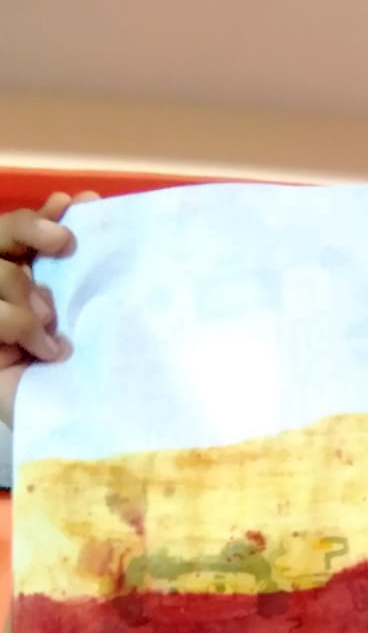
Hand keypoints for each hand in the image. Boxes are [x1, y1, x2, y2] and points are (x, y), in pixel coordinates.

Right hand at [0, 190, 99, 428]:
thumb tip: (94, 217)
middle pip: (0, 231)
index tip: (81, 204)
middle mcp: (2, 286)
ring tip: (52, 321)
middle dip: (31, 229)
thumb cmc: (88, 376)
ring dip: (27, 294)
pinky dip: (20, 327)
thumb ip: (84, 277)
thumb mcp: (90, 321)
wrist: (81, 428)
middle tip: (63, 243)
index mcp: (28, 276)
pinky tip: (45, 351)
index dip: (47, 211)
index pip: (26, 227)